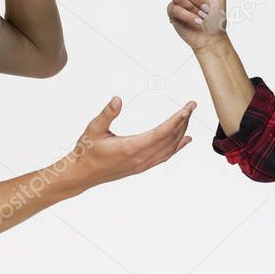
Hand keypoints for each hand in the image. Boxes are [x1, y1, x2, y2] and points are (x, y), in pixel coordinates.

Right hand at [73, 96, 195, 186]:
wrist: (82, 174)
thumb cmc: (87, 150)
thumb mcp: (93, 128)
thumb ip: (107, 114)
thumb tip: (117, 99)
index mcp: (131, 147)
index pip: (161, 132)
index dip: (177, 120)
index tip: (188, 108)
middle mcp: (140, 158)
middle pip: (170, 139)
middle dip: (183, 121)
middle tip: (192, 106)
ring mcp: (142, 164)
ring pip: (169, 148)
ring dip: (181, 132)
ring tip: (188, 117)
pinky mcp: (141, 166)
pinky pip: (164, 157)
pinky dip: (177, 147)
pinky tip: (184, 140)